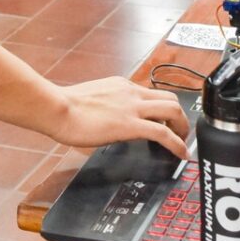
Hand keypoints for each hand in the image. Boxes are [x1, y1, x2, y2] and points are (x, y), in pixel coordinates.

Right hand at [48, 77, 189, 156]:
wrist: (57, 108)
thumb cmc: (64, 106)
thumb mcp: (91, 99)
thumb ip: (106, 105)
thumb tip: (107, 118)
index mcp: (121, 86)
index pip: (151, 93)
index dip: (162, 108)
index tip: (165, 121)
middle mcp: (131, 92)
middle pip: (170, 98)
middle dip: (180, 117)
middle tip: (179, 133)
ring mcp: (132, 107)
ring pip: (173, 110)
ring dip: (183, 127)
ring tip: (183, 143)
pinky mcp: (130, 125)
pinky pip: (163, 133)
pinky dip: (177, 144)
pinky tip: (181, 154)